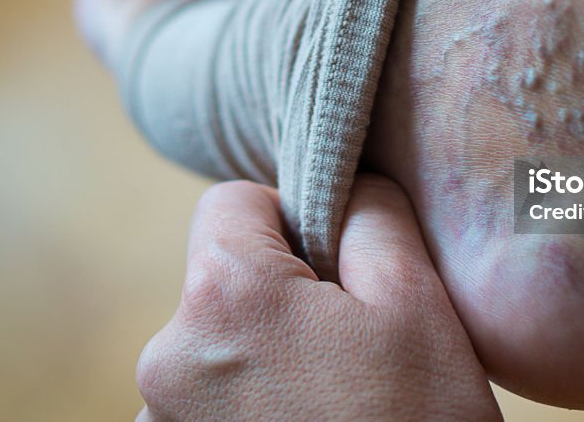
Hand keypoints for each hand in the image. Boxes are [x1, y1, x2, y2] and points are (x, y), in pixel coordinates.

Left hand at [135, 175, 499, 420]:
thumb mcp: (418, 303)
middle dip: (279, 293)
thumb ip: (371, 216)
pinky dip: (244, 405)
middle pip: (220, 278)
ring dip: (261, 355)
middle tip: (348, 343)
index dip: (289, 216)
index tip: (331, 262)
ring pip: (215, 344)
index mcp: (224, 299)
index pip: (230, 202)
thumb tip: (346, 183)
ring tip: (328, 401)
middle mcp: (165, 360)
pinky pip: (203, 402)